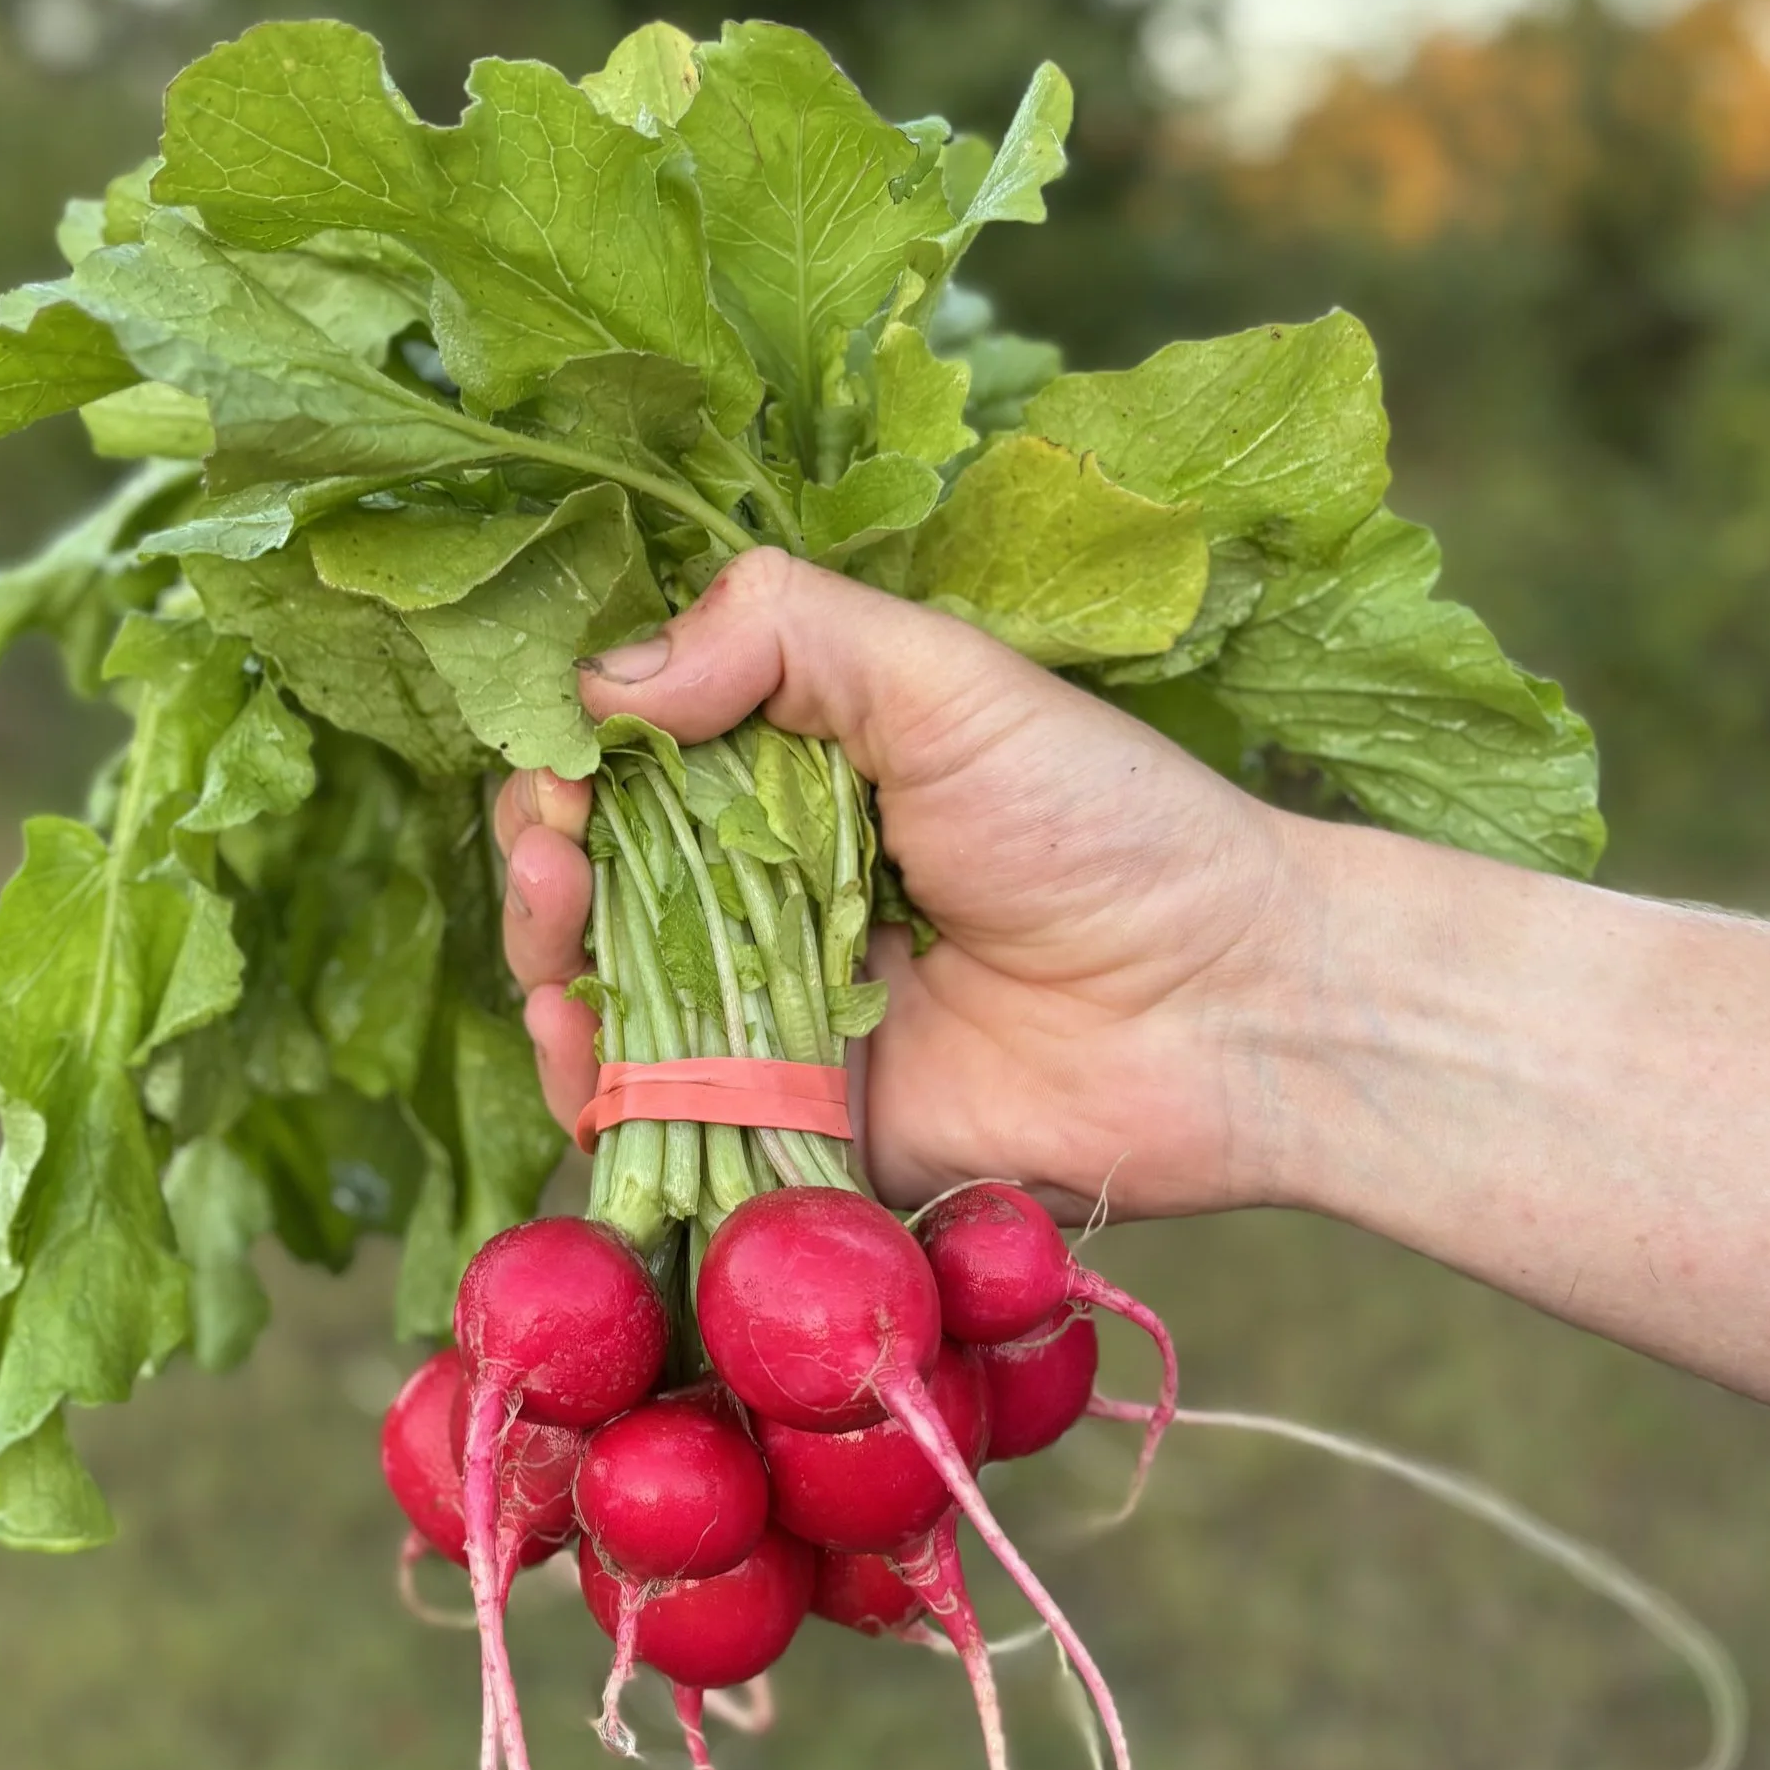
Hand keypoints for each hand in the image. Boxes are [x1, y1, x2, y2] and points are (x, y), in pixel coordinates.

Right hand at [493, 548, 1308, 1218]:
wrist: (1226, 1011)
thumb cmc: (1107, 826)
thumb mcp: (945, 679)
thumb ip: (781, 635)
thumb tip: (602, 679)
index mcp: (798, 778)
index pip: (632, 762)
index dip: (573, 760)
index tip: (561, 763)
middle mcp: (767, 896)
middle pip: (593, 881)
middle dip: (542, 859)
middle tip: (551, 852)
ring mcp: (772, 1021)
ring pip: (603, 998)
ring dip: (545, 961)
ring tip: (554, 919)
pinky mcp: (789, 1134)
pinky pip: (659, 1123)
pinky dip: (595, 1088)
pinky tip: (576, 1041)